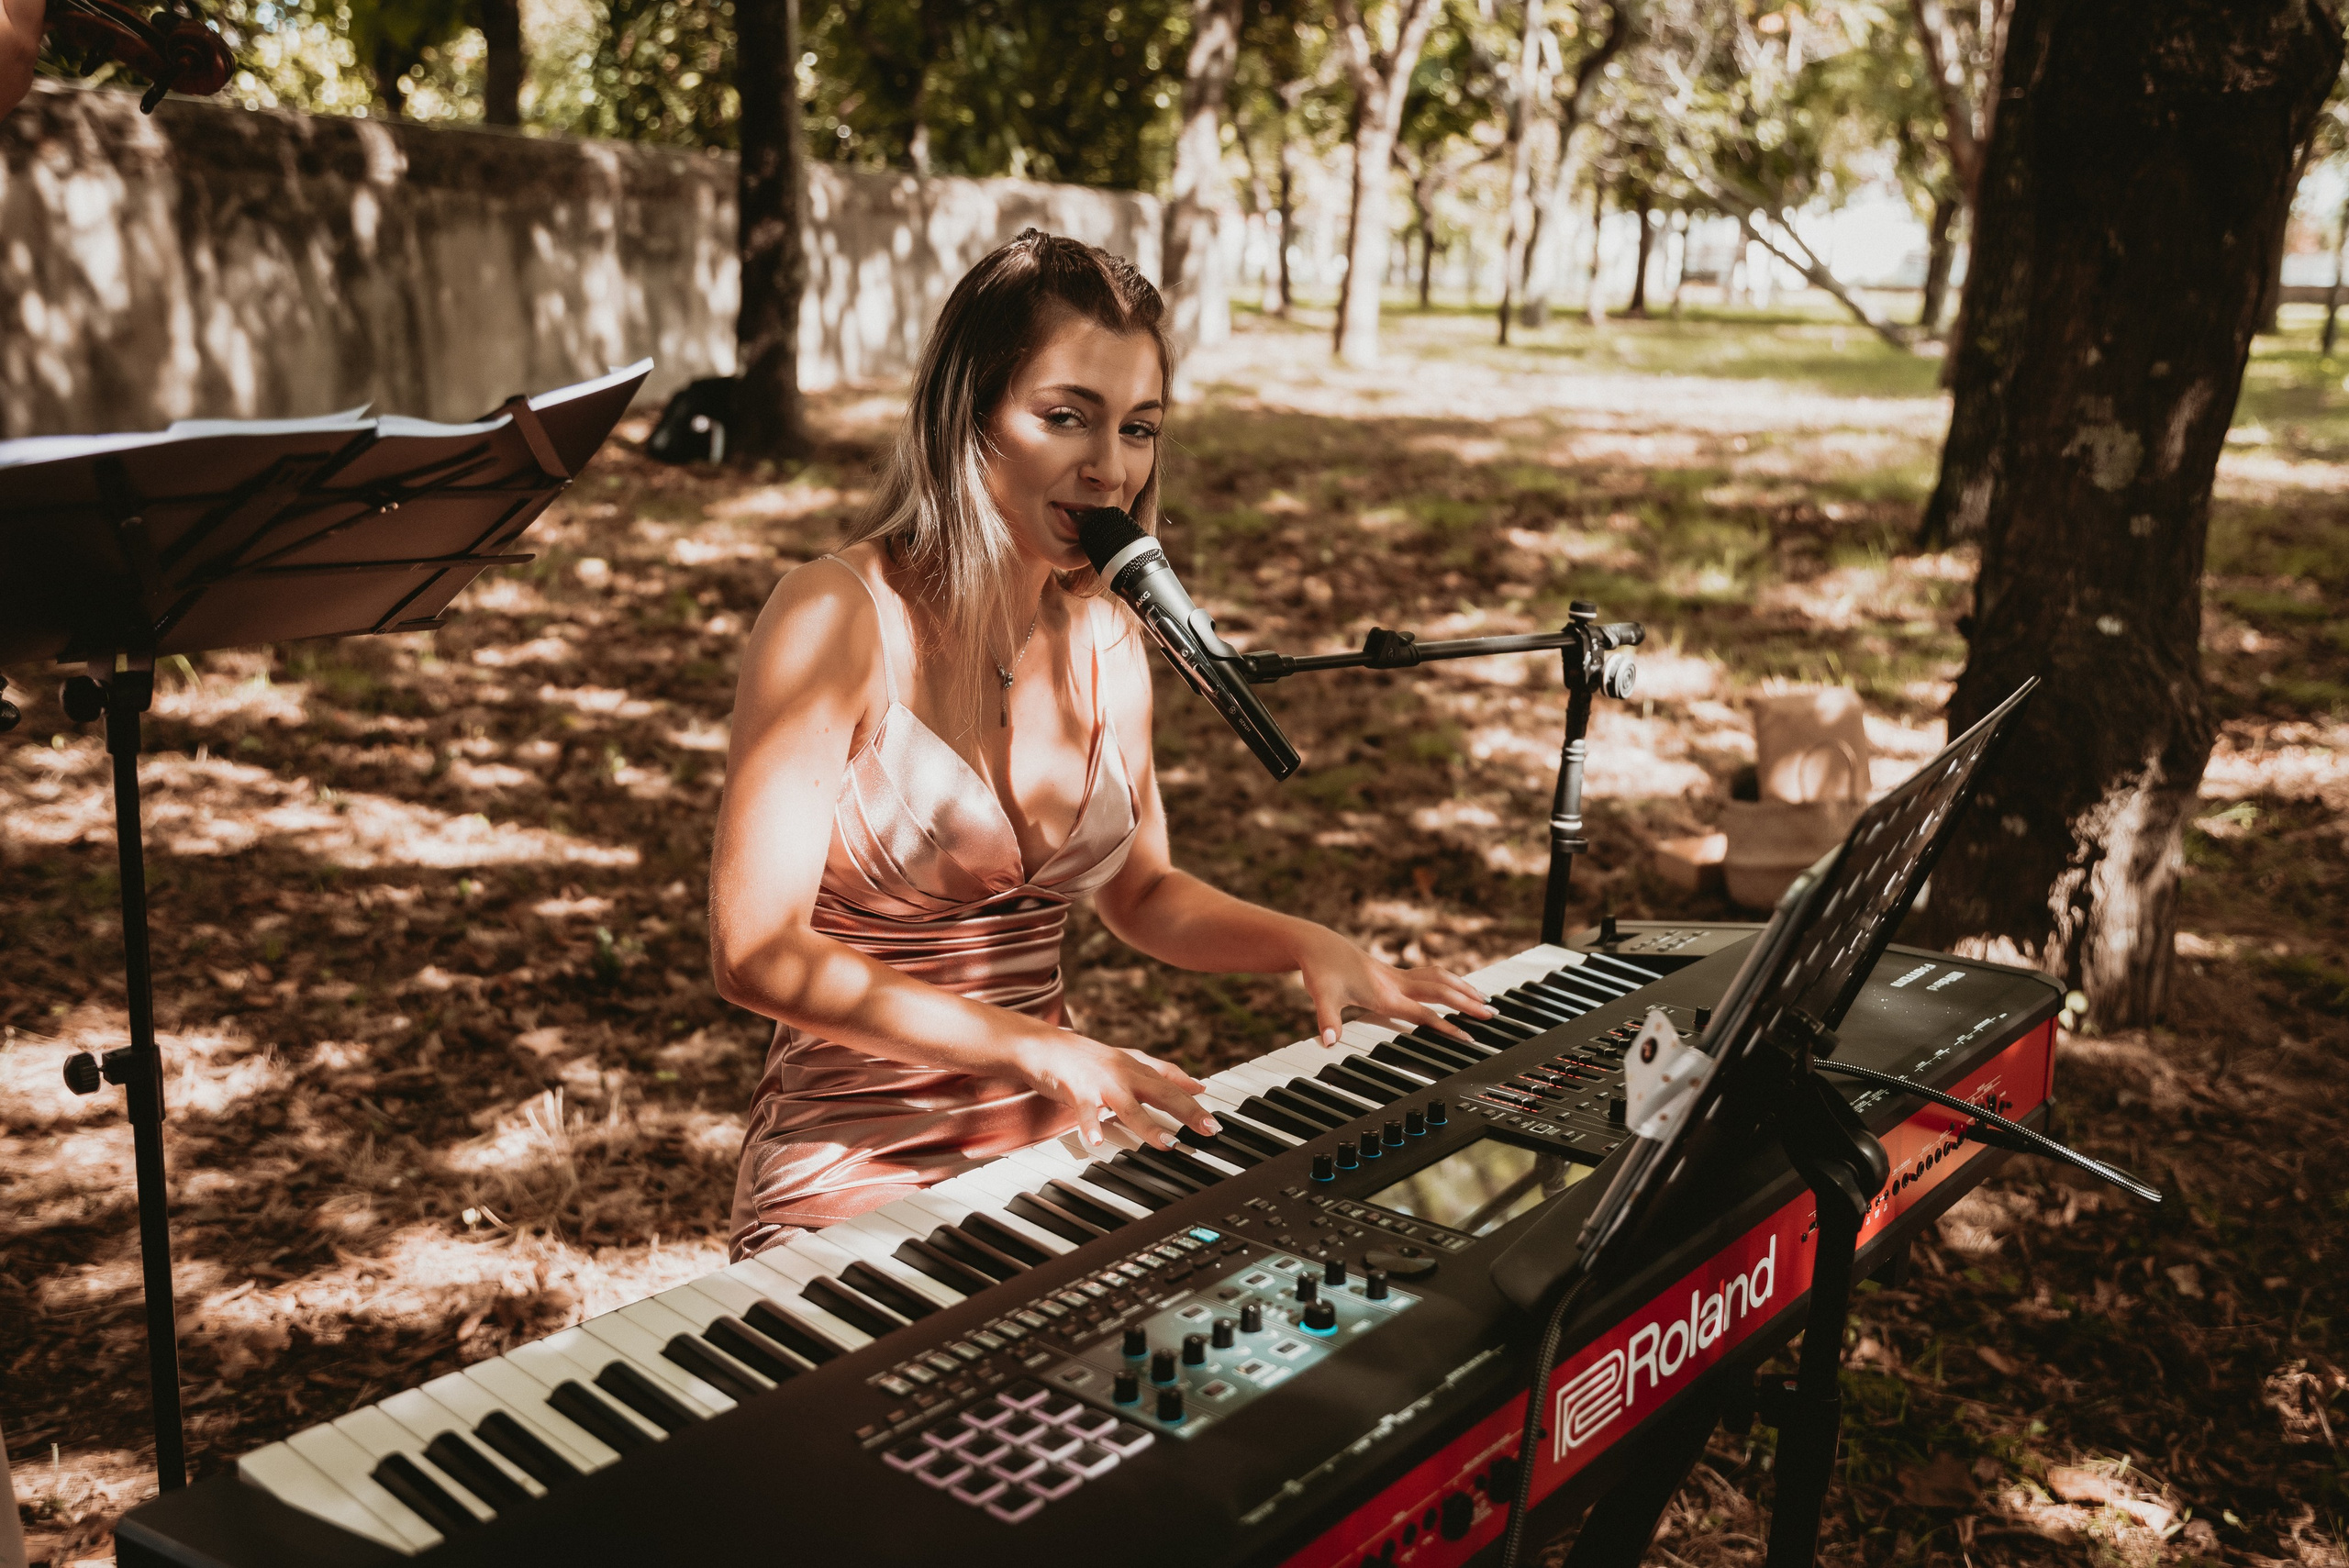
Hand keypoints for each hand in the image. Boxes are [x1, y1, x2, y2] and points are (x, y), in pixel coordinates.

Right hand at [1013, 1031, 1219, 1152]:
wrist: (1042, 1045)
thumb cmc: (1085, 1058)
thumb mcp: (1128, 1062)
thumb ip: (1163, 1073)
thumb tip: (1198, 1084)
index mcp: (1136, 1068)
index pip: (1172, 1083)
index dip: (1195, 1100)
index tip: (1215, 1120)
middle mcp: (1123, 1072)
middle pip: (1161, 1092)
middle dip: (1187, 1111)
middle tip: (1209, 1129)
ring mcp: (1100, 1081)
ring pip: (1129, 1105)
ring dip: (1149, 1126)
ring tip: (1167, 1144)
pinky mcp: (1076, 1089)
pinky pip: (1085, 1110)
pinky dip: (1090, 1125)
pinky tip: (1096, 1142)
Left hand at [1291, 925, 1494, 1048]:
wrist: (1318, 944)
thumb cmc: (1321, 971)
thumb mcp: (1321, 996)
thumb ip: (1327, 1020)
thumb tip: (1328, 1042)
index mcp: (1384, 994)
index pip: (1424, 1014)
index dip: (1447, 1027)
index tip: (1469, 1037)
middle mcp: (1396, 983)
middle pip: (1441, 993)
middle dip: (1468, 1003)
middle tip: (1492, 1015)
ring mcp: (1397, 975)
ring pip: (1440, 979)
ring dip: (1463, 988)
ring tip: (1484, 999)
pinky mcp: (1394, 971)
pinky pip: (1429, 975)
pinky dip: (1448, 981)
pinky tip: (1456, 987)